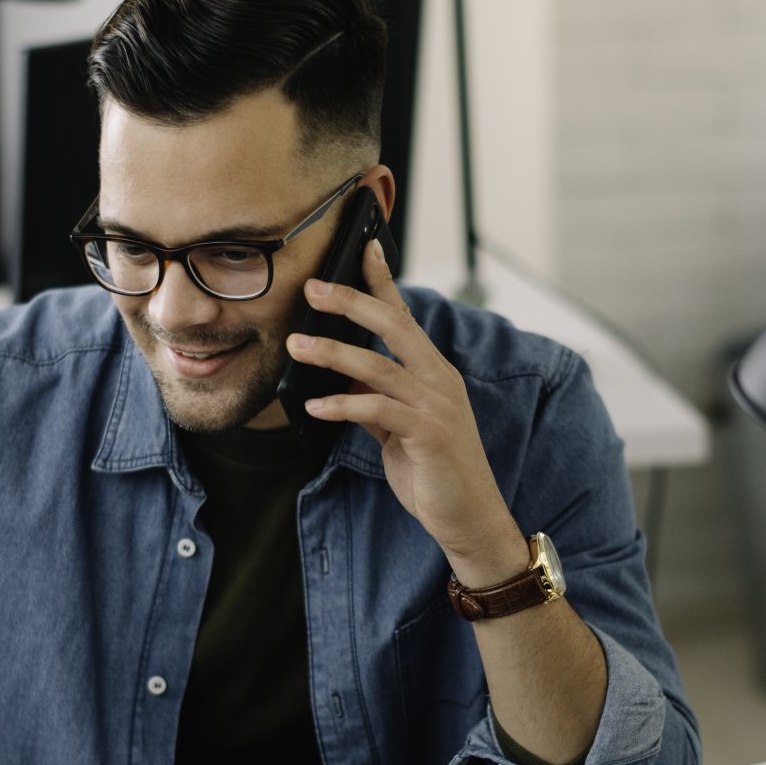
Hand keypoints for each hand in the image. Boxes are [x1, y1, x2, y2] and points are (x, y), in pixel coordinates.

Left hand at [291, 239, 527, 583]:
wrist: (469, 518)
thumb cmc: (435, 473)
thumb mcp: (400, 431)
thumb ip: (377, 403)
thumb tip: (339, 386)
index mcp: (434, 372)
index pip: (404, 316)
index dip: (383, 281)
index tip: (364, 246)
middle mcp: (440, 379)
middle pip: (393, 326)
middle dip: (351, 302)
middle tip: (313, 287)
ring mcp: (436, 405)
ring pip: (378, 366)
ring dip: (333, 353)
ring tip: (296, 345)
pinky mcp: (428, 433)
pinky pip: (376, 411)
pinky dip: (342, 406)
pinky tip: (316, 406)